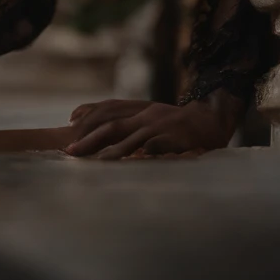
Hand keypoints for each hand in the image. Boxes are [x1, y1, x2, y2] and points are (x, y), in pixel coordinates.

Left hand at [65, 98, 234, 158]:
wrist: (211, 118)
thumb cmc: (179, 128)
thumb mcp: (154, 123)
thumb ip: (135, 134)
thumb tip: (117, 151)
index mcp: (139, 116)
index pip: (108, 120)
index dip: (87, 128)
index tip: (69, 140)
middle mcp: (145, 119)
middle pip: (112, 128)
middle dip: (90, 141)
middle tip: (71, 153)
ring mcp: (160, 127)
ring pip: (132, 139)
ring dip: (114, 151)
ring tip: (98, 163)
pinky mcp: (176, 137)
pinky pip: (159, 146)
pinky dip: (149, 152)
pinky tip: (138, 161)